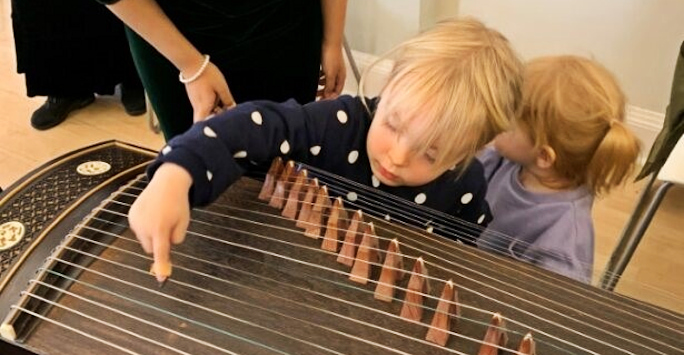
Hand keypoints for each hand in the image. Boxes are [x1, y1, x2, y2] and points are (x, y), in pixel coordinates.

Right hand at [128, 163, 192, 281]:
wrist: (167, 183)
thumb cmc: (178, 203)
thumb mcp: (184, 222)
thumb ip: (176, 238)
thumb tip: (166, 247)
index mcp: (160, 228)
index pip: (160, 252)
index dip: (161, 266)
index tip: (161, 278)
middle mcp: (145, 226)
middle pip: (151, 248)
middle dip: (158, 243)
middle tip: (167, 227)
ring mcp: (135, 221)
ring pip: (144, 240)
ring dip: (151, 234)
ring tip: (160, 217)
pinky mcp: (131, 216)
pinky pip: (138, 230)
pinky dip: (145, 226)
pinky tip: (152, 213)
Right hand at [184, 62, 235, 122]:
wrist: (191, 63)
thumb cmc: (207, 74)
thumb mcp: (221, 87)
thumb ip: (227, 99)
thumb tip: (232, 109)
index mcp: (204, 106)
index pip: (202, 124)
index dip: (210, 129)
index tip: (220, 126)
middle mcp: (198, 107)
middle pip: (205, 121)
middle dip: (215, 120)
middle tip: (225, 112)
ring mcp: (195, 102)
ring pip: (205, 113)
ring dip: (214, 112)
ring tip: (222, 103)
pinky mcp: (195, 97)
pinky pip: (203, 106)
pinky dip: (211, 106)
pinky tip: (216, 97)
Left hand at [318, 41, 345, 98]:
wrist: (329, 41)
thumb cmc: (332, 54)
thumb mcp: (330, 74)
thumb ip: (329, 85)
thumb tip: (328, 95)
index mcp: (341, 77)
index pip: (337, 92)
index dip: (330, 98)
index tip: (322, 101)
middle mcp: (338, 74)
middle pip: (332, 87)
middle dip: (325, 93)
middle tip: (317, 96)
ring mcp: (333, 69)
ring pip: (328, 81)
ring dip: (322, 86)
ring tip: (315, 88)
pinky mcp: (328, 64)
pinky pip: (324, 75)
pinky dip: (320, 78)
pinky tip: (315, 78)